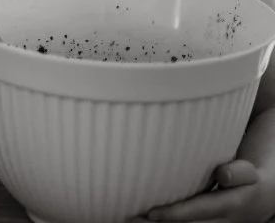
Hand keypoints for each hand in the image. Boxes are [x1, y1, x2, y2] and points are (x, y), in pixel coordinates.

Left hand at [132, 160, 274, 221]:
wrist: (265, 198)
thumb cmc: (250, 179)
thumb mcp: (251, 173)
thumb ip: (240, 172)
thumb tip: (224, 174)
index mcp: (232, 206)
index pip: (200, 211)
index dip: (175, 214)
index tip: (151, 212)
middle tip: (130, 217)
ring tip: (129, 220)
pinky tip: (146, 222)